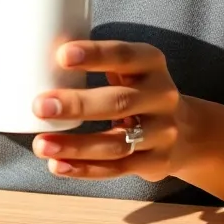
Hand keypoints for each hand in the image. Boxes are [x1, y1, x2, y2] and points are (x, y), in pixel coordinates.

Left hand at [31, 41, 188, 181]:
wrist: (186, 130)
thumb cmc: (137, 89)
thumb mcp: (130, 68)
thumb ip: (97, 62)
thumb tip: (37, 56)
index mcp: (151, 63)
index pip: (124, 55)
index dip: (95, 55)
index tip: (62, 56)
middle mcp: (161, 96)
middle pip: (119, 102)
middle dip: (77, 104)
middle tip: (40, 106)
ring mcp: (162, 132)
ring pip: (115, 142)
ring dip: (75, 146)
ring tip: (40, 144)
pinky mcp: (156, 162)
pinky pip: (116, 168)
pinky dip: (84, 169)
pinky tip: (57, 164)